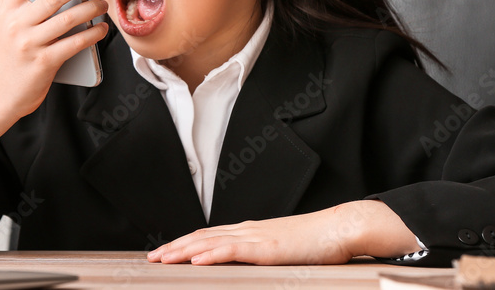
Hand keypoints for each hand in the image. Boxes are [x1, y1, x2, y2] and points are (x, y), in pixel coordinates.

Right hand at [0, 0, 108, 118]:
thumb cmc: (6, 55)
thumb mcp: (1, 22)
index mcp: (7, 10)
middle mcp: (17, 24)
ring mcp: (31, 43)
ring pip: (69, 18)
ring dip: (92, 8)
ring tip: (103, 3)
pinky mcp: (45, 62)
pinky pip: (75, 42)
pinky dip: (92, 33)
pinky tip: (101, 28)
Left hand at [146, 200, 420, 265]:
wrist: (341, 228)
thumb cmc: (318, 243)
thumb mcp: (284, 251)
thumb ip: (265, 256)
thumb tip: (252, 266)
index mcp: (252, 232)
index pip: (210, 236)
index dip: (186, 243)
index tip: (166, 252)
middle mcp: (249, 231)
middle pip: (203, 237)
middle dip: (175, 247)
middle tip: (153, 257)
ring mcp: (257, 237)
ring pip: (211, 242)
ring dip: (184, 250)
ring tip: (163, 258)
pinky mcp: (267, 247)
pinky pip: (234, 250)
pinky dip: (212, 254)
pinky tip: (197, 260)